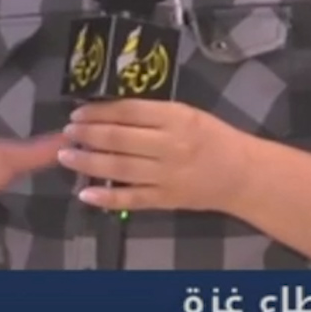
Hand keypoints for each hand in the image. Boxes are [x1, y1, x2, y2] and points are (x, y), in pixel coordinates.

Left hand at [58, 101, 251, 214]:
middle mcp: (170, 146)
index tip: (77, 113)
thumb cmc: (213, 137)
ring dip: (89, 162)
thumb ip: (151, 113)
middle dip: (88, 135)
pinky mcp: (166, 200)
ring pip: (120, 168)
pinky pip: (132, 199)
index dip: (98, 112)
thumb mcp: (187, 113)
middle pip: (119, 139)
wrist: (243, 174)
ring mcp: (167, 176)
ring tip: (67, 156)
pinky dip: (107, 197)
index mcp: (176, 118)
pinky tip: (85, 193)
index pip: (128, 112)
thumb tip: (109, 111)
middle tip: (67, 133)